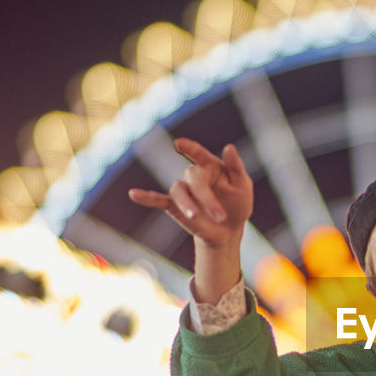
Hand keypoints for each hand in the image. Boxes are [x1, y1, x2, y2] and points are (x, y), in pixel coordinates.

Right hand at [127, 137, 252, 248]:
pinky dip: (146, 197)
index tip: (179, 144)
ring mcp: (184, 191)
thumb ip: (236, 167)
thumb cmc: (237, 205)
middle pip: (192, 177)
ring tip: (195, 217)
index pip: (199, 154)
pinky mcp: (174, 205)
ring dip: (187, 204)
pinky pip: (157, 199)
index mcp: (211, 167)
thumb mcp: (243, 186)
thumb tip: (229, 147)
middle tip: (220, 216)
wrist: (228, 231)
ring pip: (178, 190)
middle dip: (206, 196)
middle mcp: (194, 176)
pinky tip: (133, 194)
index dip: (190, 148)